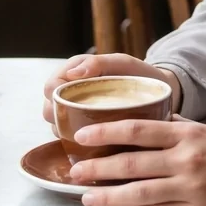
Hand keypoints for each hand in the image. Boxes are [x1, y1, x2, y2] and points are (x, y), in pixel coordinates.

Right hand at [42, 53, 181, 129]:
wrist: (156, 92)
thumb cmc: (138, 73)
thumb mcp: (122, 63)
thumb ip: (99, 62)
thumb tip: (73, 73)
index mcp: (75, 72)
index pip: (51, 87)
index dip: (53, 97)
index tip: (70, 104)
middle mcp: (70, 92)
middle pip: (49, 109)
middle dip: (58, 117)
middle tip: (80, 122)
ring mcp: (76, 109)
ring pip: (58, 124)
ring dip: (67, 130)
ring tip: (89, 132)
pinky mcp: (84, 125)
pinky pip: (71, 135)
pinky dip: (77, 139)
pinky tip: (91, 143)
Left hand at [69, 116, 205, 205]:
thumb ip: (178, 130)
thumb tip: (145, 126)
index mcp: (191, 134)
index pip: (140, 130)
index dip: (107, 133)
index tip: (83, 136)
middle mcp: (188, 160)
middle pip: (131, 163)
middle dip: (97, 167)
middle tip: (74, 171)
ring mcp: (192, 188)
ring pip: (138, 193)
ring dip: (108, 196)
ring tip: (87, 197)